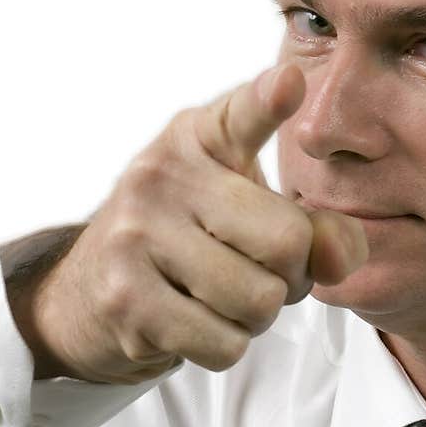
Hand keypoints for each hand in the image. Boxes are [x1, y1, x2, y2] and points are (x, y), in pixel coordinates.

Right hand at [25, 63, 368, 382]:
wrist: (86, 292)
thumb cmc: (191, 239)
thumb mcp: (251, 209)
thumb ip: (316, 226)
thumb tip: (339, 260)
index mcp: (197, 139)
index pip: (240, 114)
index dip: (268, 100)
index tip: (289, 82)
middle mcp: (160, 177)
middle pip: (286, 241)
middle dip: (293, 275)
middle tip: (261, 272)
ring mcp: (136, 238)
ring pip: (259, 300)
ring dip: (257, 317)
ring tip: (225, 297)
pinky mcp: (127, 302)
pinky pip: (225, 343)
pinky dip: (226, 344)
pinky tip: (196, 322)